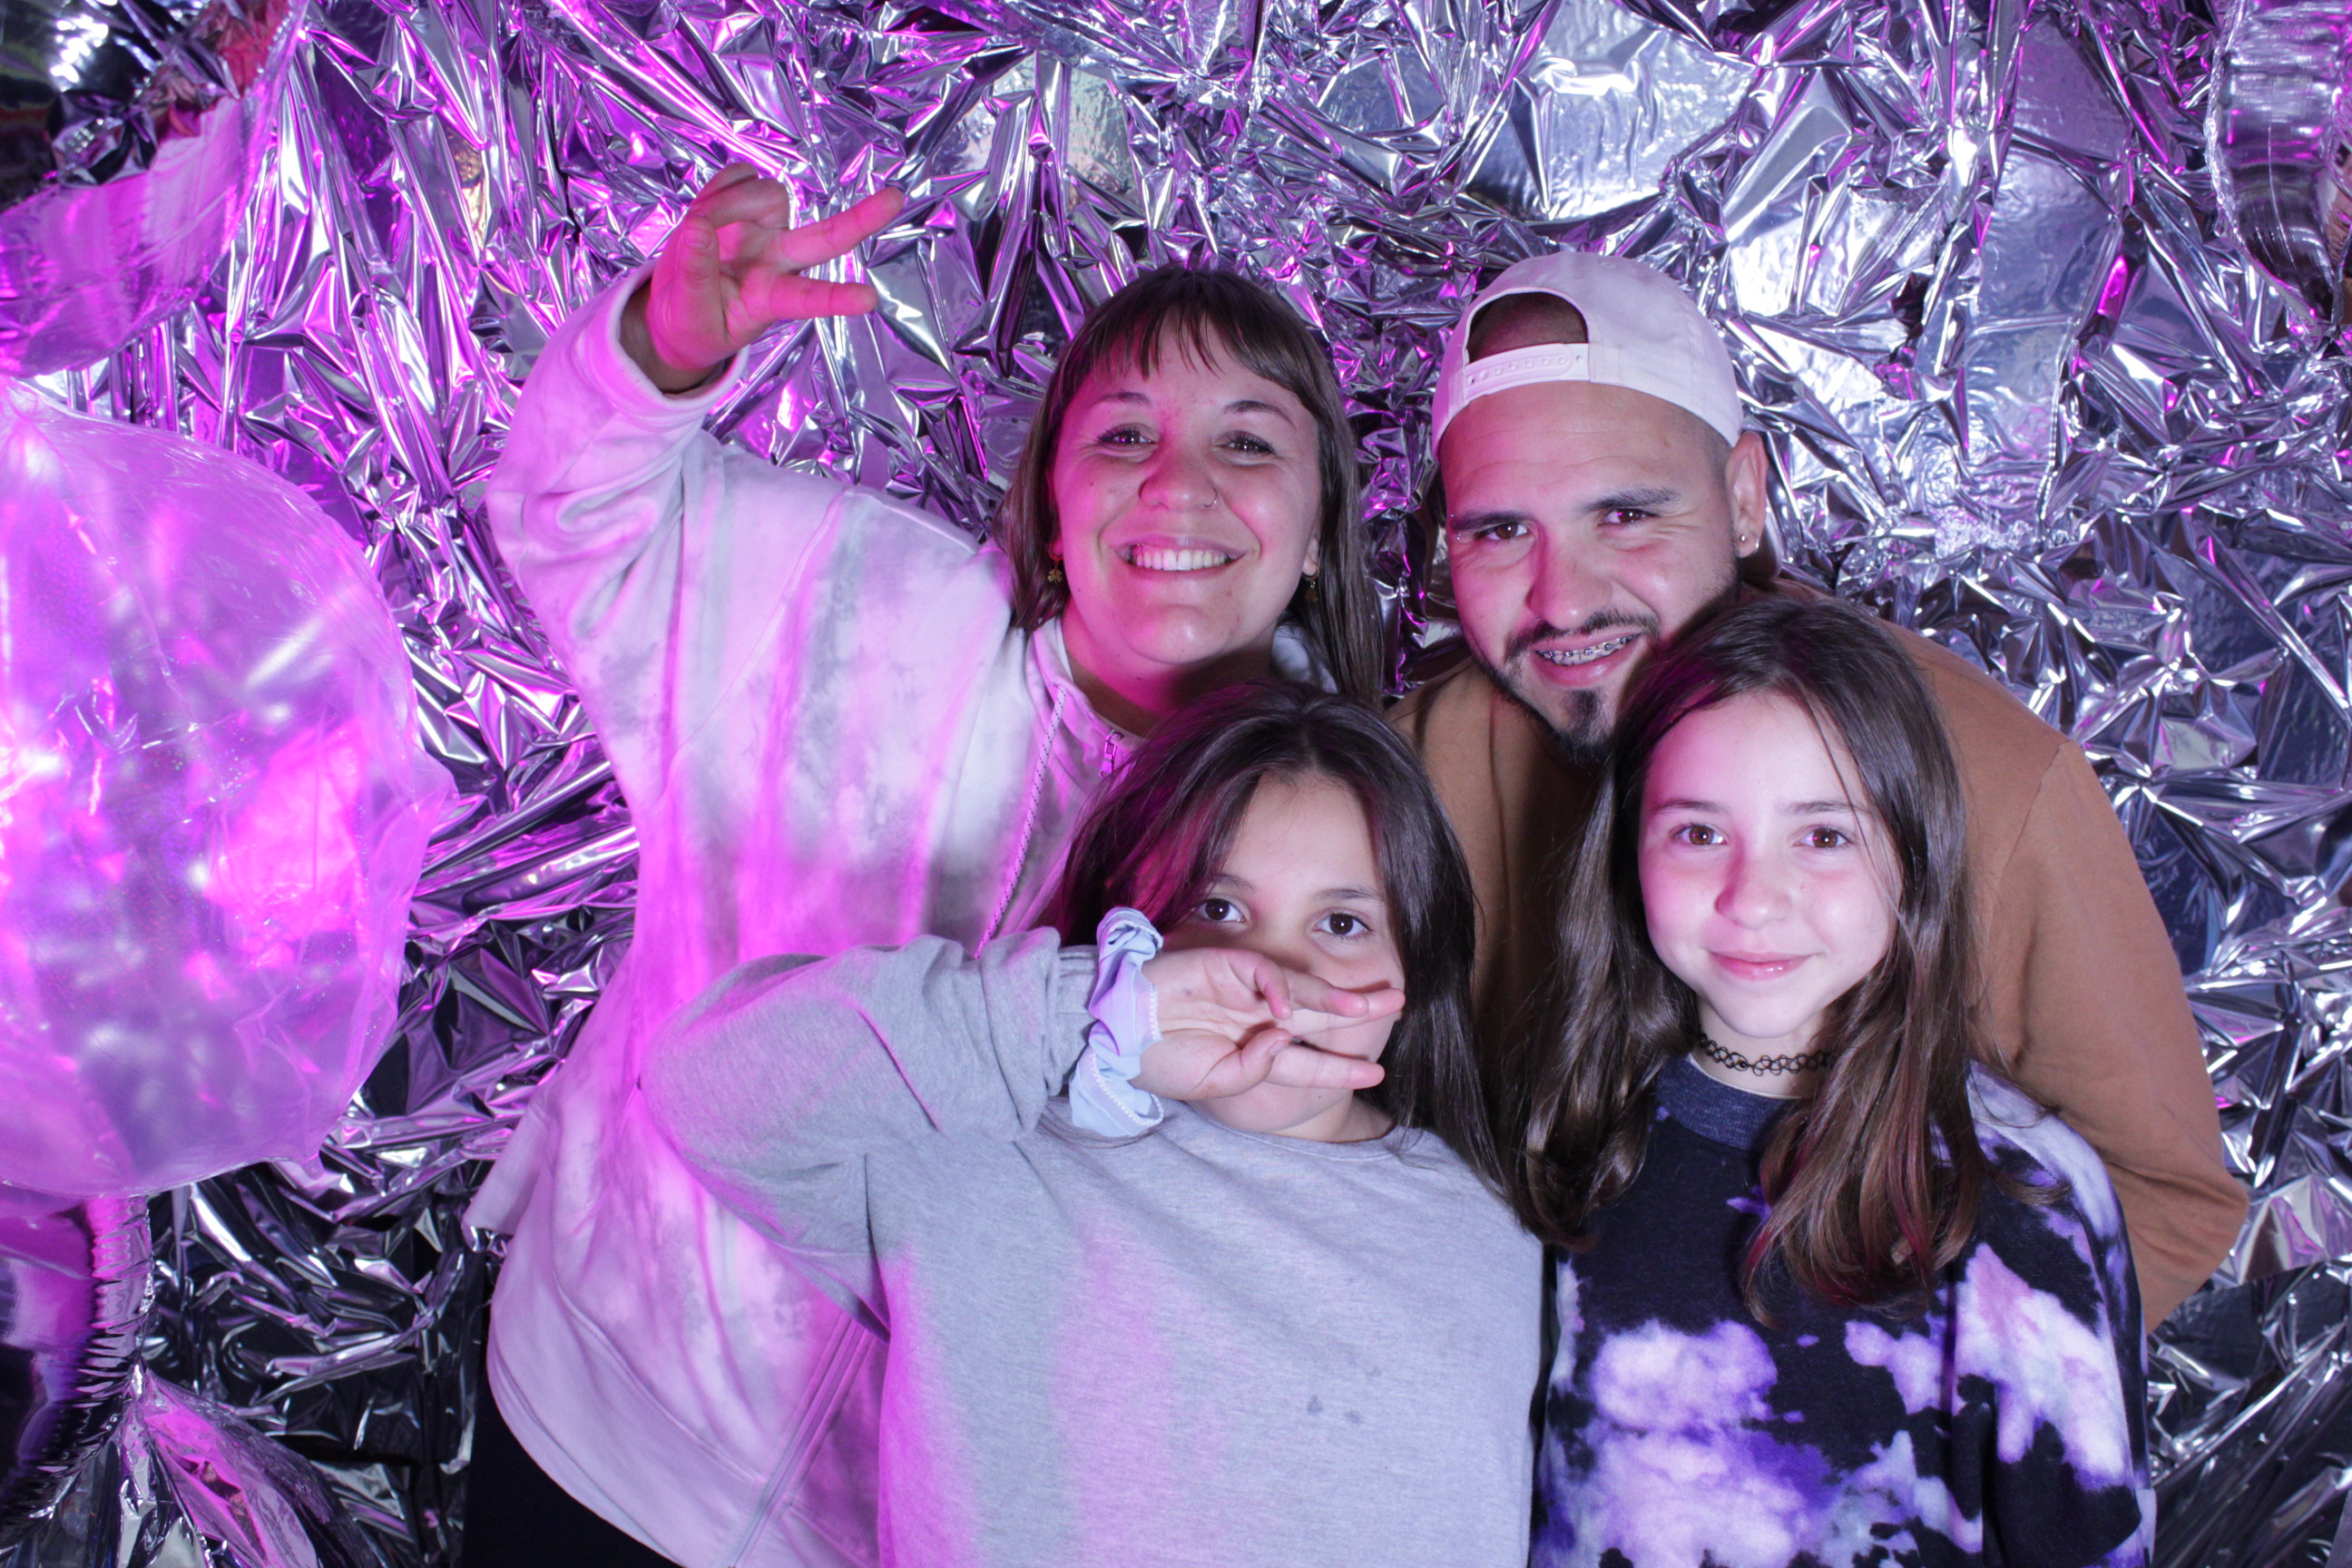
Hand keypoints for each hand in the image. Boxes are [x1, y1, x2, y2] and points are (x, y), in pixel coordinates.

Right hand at [620, 164, 905, 391]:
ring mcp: (765, 230)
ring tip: (698, 227)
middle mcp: (778, 260)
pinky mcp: (746, 203)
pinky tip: (705, 212)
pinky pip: (739, 175)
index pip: (808, 299)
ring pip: (766, 194)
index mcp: (771, 299)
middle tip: (895, 200)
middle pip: (826, 238)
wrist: (679, 306)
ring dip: (727, 203)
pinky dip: (717, 187)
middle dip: (861, 220)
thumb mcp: (690, 313)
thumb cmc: (695, 319)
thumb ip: (696, 276)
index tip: (869, 300)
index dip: (837, 299)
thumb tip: (698, 230)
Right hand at [1132, 948, 1400, 1103]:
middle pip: (1316, 1015)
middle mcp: (1255, 1017)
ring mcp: (1241, 989)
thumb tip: (1285, 1039)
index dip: (1340, 1067)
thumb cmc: (1158, 1061)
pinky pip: (1261, 972)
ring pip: (1299, 989)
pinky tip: (1285, 1009)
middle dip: (1357, 1012)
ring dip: (1334, 997)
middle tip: (1397, 1006)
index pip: (1306, 1058)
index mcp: (1253, 1049)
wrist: (1116, 1032)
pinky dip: (1277, 986)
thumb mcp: (1214, 1083)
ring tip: (1369, 1006)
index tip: (1375, 1074)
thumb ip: (1254, 1069)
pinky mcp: (1224, 965)